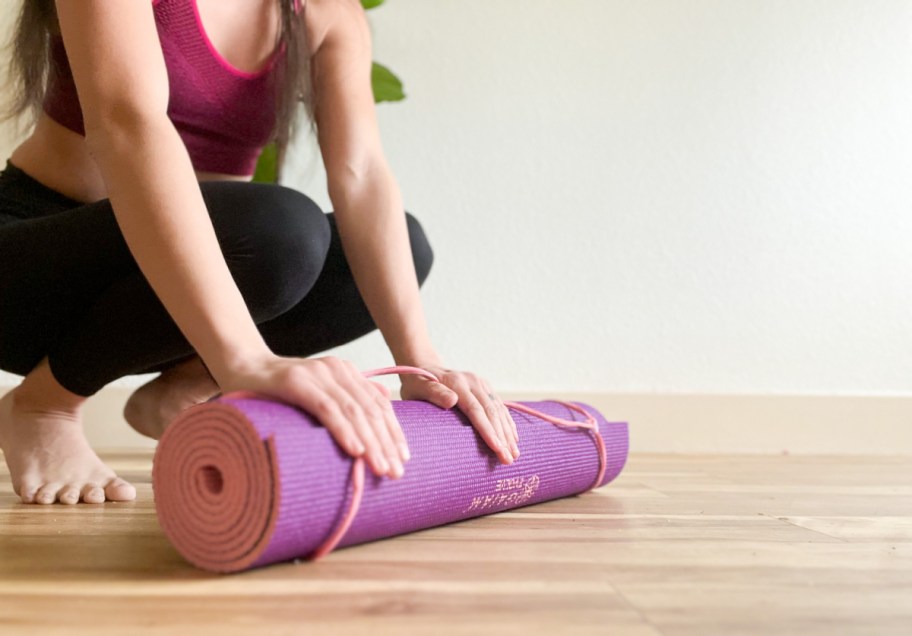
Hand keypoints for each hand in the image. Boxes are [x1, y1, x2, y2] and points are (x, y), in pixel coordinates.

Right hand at [219, 353, 407, 478]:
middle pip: (370, 409)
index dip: (393, 431)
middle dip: (386, 443)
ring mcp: (317, 374)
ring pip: (353, 411)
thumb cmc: (278, 389)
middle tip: (396, 472)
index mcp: (345, 372)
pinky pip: (327, 409)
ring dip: (371, 442)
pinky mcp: (297, 383)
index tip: (403, 457)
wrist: (240, 367)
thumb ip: (345, 398)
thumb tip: (382, 406)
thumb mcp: (317, 391)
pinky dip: (344, 430)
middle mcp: (336, 370)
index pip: (378, 404)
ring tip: (381, 467)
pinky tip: (355, 450)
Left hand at [399, 364, 519, 464]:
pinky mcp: (485, 387)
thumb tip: (452, 400)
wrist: (423, 366)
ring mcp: (481, 384)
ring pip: (499, 410)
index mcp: (457, 383)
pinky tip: (513, 438)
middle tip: (508, 460)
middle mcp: (473, 381)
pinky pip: (500, 406)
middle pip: (491, 412)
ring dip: (508, 433)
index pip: (476, 410)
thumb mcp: (418, 387)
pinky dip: (507, 423)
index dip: (488, 430)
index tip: (497, 448)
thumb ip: (434, 393)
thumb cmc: (417, 383)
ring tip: (514, 454)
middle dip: (502, 437)